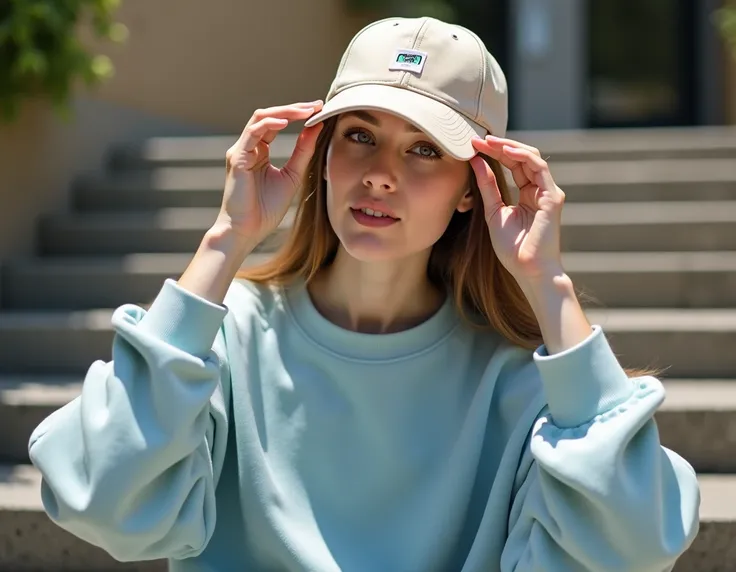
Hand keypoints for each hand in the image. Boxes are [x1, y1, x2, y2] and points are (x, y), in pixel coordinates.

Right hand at [218, 101, 324, 243]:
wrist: (247, 231)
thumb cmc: (266, 209)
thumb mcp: (292, 176)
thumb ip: (302, 152)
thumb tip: (316, 127)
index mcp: (259, 151)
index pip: (277, 123)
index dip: (297, 114)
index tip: (319, 109)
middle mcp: (248, 147)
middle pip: (269, 115)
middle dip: (294, 108)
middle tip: (316, 105)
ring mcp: (240, 151)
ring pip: (260, 118)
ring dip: (285, 112)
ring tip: (306, 111)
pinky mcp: (236, 158)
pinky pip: (252, 133)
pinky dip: (269, 125)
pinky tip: (286, 123)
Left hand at [469, 135, 564, 282]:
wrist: (527, 269)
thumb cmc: (512, 248)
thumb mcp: (493, 211)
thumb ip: (487, 186)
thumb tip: (476, 161)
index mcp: (527, 194)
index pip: (513, 164)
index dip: (494, 152)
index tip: (474, 145)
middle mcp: (539, 190)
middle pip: (521, 157)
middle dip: (500, 146)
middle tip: (478, 139)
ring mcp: (548, 192)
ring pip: (531, 158)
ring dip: (509, 147)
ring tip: (488, 141)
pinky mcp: (552, 197)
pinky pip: (539, 168)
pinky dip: (522, 156)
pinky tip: (505, 151)